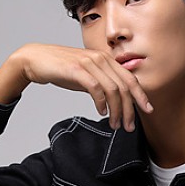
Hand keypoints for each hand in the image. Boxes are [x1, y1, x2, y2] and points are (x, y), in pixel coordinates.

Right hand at [18, 43, 152, 131]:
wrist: (36, 59)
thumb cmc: (62, 68)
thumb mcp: (88, 75)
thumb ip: (102, 83)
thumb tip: (116, 100)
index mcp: (106, 59)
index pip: (130, 79)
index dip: (141, 96)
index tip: (147, 111)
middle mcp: (100, 59)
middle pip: (124, 87)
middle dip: (129, 110)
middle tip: (128, 127)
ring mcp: (89, 63)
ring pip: (112, 89)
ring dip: (116, 110)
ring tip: (114, 124)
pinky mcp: (77, 69)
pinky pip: (96, 88)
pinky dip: (101, 103)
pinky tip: (101, 112)